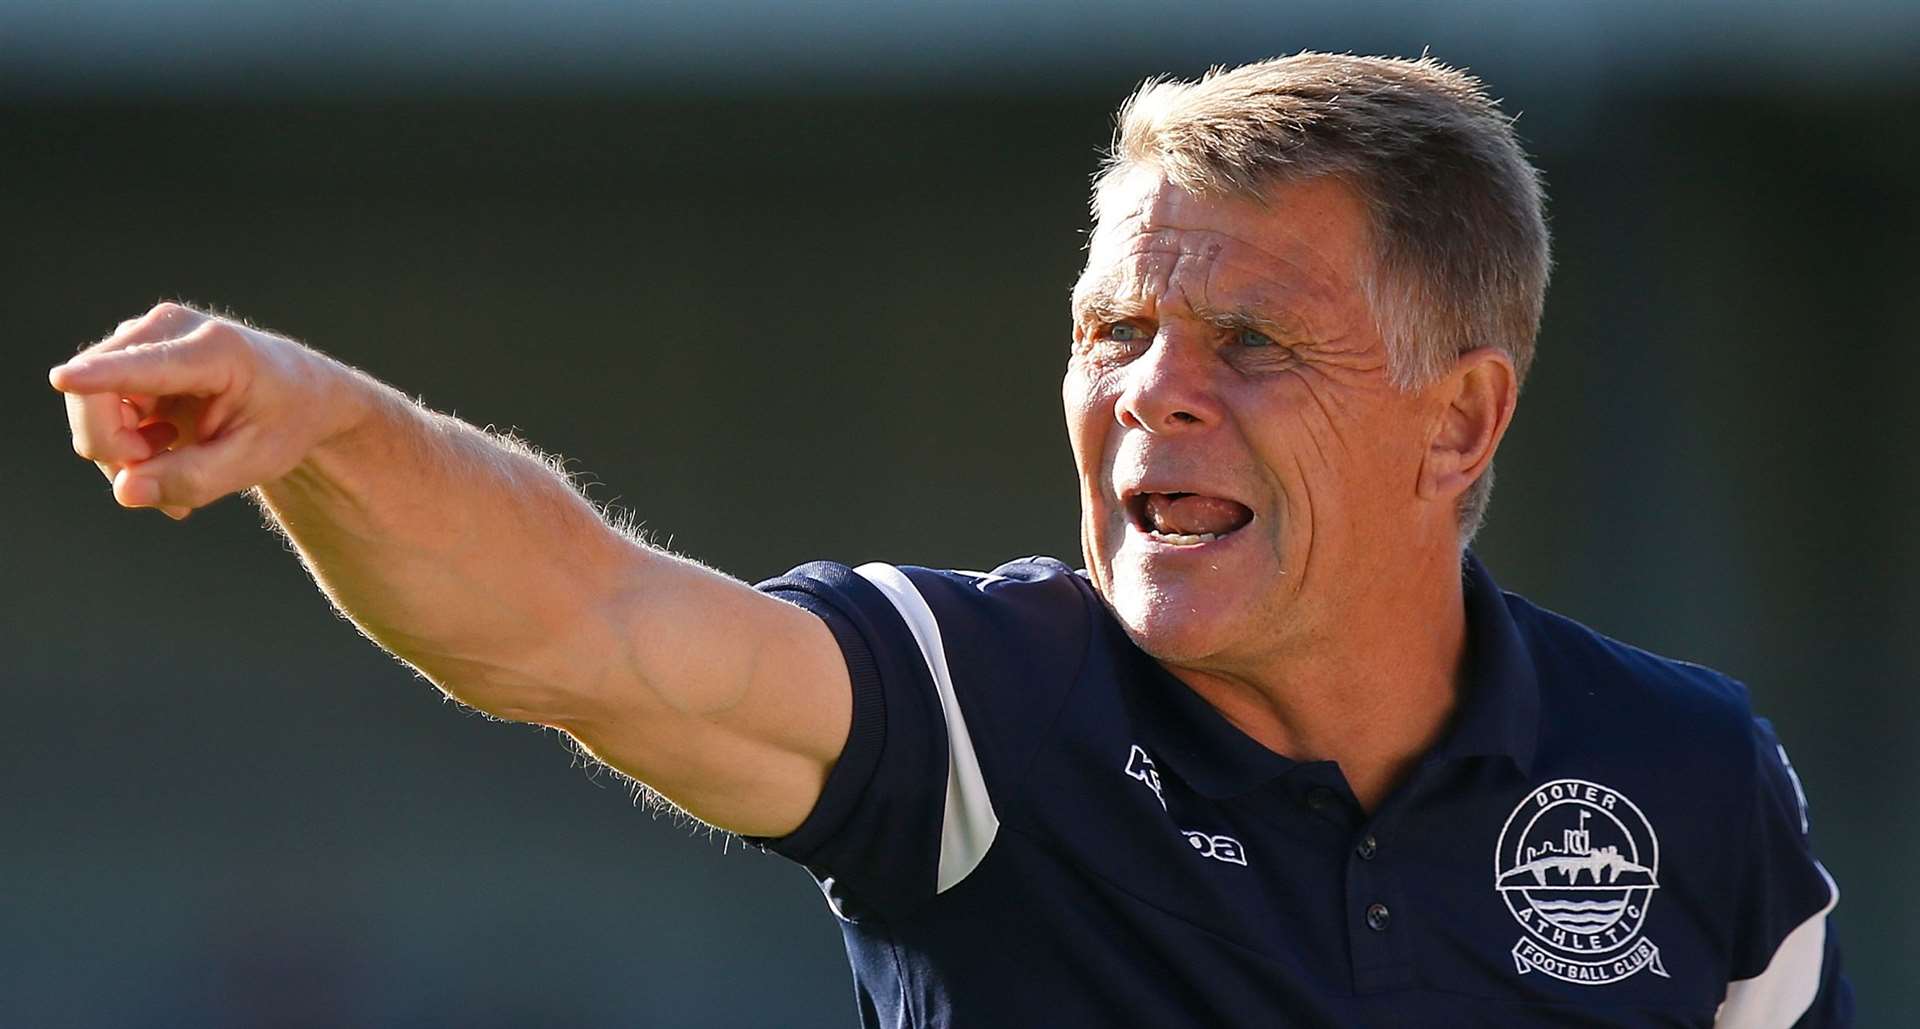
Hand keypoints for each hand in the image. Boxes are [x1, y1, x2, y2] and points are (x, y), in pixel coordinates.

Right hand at [51, 302, 359, 519]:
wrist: (299, 392)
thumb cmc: (283, 422)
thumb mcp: (254, 462)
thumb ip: (192, 479)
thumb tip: (124, 491)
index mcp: (215, 350)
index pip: (145, 367)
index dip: (100, 377)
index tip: (63, 379)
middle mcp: (169, 328)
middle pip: (94, 395)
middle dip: (117, 452)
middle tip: (166, 486)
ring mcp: (142, 337)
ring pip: (88, 406)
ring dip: (123, 453)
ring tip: (179, 471)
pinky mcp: (127, 355)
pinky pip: (97, 409)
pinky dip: (124, 444)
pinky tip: (167, 456)